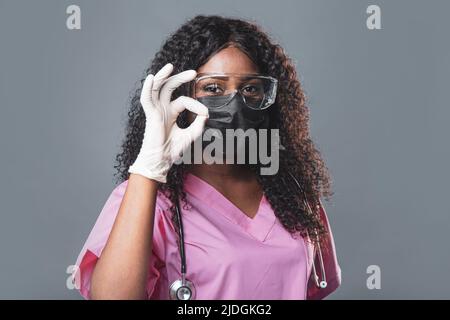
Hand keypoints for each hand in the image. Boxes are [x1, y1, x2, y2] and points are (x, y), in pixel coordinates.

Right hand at [128, 63, 208, 182]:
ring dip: (164, 76)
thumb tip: (206, 113)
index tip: (206, 114)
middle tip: (193, 72)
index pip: (184, 101)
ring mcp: (155, 111)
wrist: (160, 161)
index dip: (196, 105)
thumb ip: (198, 124)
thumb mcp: (190, 135)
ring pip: (157, 88)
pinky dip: (147, 88)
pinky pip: (146, 99)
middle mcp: (162, 109)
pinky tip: (152, 77)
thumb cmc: (172, 150)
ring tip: (171, 66)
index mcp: (171, 112)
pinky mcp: (150, 115)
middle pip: (169, 87)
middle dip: (180, 78)